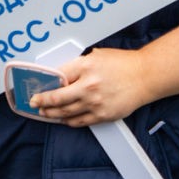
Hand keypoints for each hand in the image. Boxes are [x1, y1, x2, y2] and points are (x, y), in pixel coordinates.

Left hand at [32, 47, 149, 127]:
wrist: (145, 76)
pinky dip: (68, 121)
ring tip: (45, 112)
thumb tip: (61, 76)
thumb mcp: (97, 56)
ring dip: (52, 113)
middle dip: (42, 102)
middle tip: (34, 103)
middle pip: (57, 98)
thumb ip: (78, 66)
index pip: (57, 77)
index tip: (37, 89)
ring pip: (65, 112)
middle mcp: (88, 86)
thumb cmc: (123, 64)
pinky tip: (63, 119)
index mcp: (86, 66)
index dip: (44, 84)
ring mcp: (95, 103)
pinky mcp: (102, 115)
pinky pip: (79, 121)